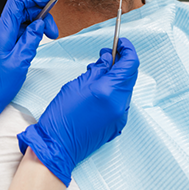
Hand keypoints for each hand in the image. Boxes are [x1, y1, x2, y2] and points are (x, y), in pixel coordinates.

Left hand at [0, 0, 58, 142]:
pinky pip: (16, 32)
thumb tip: (40, 24)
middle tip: (53, 30)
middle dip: (40, 15)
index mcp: (1, 33)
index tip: (50, 0)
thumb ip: (31, 39)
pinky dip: (29, 33)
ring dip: (36, 25)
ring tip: (48, 37)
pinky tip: (36, 43)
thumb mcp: (19, 63)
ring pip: (20, 21)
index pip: (17, 3)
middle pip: (21, 11)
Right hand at [17, 37, 138, 186]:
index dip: (127, 49)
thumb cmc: (62, 115)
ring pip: (126, 88)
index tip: (121, 43)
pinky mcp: (117, 124)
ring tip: (98, 72)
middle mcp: (119, 104)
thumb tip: (108, 58)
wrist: (58, 146)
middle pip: (130, 75)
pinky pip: (121, 101)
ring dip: (117, 76)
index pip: (130, 64)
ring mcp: (120, 116)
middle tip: (106, 55)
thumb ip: (97, 69)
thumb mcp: (77, 84)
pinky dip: (114, 90)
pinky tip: (99, 89)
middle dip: (121, 62)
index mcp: (109, 91)